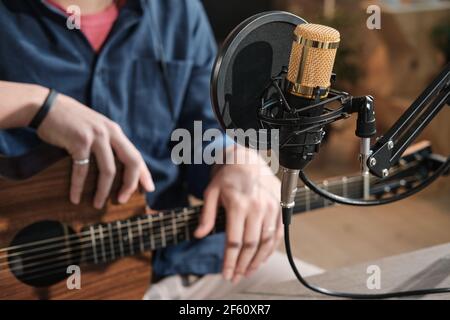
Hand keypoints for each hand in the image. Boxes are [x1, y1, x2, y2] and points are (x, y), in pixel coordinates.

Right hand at [37, 91, 153, 207]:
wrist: (45, 106)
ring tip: (98, 204)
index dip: (144, 174)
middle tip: (122, 200)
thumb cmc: (70, 121)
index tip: (149, 189)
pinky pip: (82, 170)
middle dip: (129, 184)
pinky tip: (75, 197)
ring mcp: (96, 136)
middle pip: (131, 162)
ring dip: (103, 191)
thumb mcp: (95, 128)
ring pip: (108, 170)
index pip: (136, 155)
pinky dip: (78, 186)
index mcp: (115, 131)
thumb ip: (107, 142)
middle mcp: (110, 132)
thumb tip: (117, 168)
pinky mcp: (79, 141)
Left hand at [195, 145, 281, 283]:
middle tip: (236, 276)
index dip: (230, 261)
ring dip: (258, 260)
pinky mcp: (279, 207)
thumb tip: (198, 234)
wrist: (248, 158)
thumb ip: (206, 215)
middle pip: (251, 245)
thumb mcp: (211, 192)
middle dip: (243, 265)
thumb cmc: (227, 176)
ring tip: (249, 271)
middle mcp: (257, 208)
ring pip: (266, 242)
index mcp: (238, 205)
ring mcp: (270, 208)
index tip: (226, 273)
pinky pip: (278, 233)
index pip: (234, 241)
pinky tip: (263, 258)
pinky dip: (271, 249)